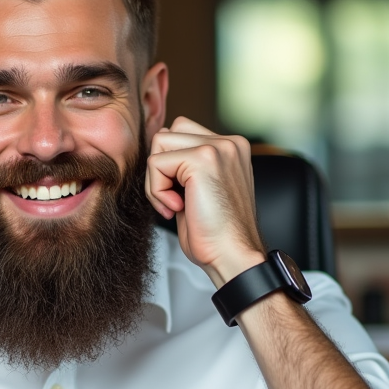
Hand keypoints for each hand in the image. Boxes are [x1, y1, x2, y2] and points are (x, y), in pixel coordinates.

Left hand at [145, 116, 266, 287]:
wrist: (232, 256)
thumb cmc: (215, 234)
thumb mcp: (200, 190)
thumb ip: (185, 165)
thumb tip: (159, 145)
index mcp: (231, 147)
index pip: (181, 132)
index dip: (170, 166)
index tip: (183, 197)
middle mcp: (229, 142)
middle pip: (167, 134)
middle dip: (161, 169)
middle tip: (176, 200)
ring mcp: (219, 147)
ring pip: (159, 144)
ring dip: (157, 180)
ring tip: (176, 204)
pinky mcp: (203, 159)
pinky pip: (155, 163)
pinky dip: (156, 190)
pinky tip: (178, 208)